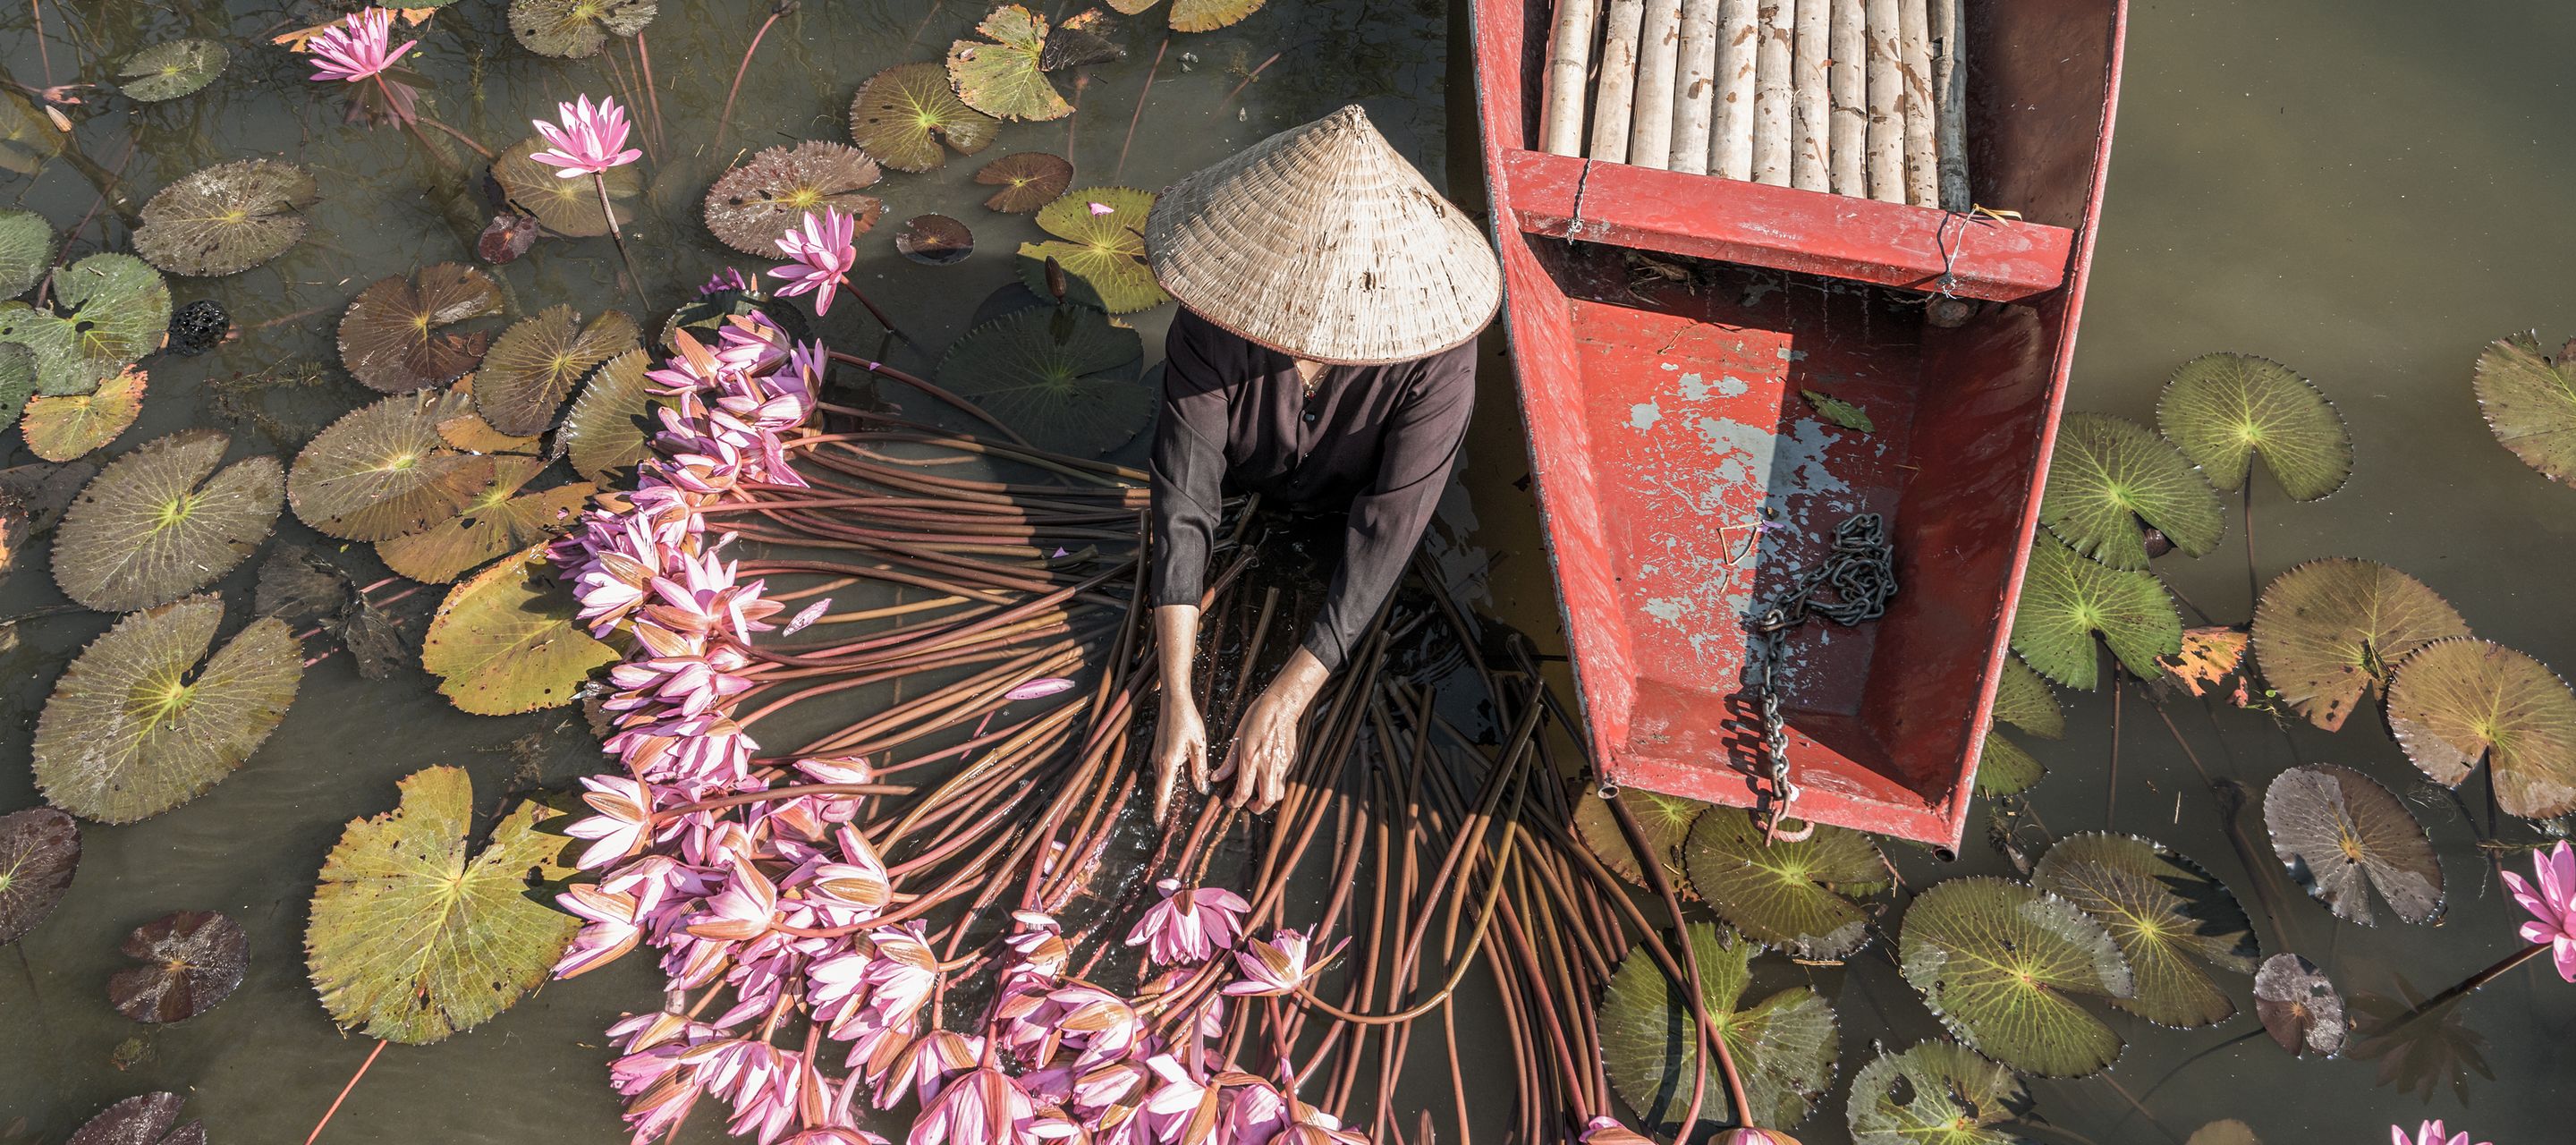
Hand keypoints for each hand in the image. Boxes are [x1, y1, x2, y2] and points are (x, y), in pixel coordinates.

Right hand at [1152, 692, 1209, 823]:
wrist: (1174, 701)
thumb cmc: (1187, 721)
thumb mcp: (1198, 746)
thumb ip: (1199, 769)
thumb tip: (1201, 788)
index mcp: (1168, 763)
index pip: (1162, 792)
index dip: (1160, 809)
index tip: (1159, 823)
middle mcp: (1159, 761)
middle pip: (1160, 788)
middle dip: (1163, 804)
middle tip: (1167, 820)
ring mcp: (1157, 755)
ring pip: (1162, 779)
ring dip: (1165, 792)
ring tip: (1170, 806)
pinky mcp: (1159, 749)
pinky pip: (1163, 770)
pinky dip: (1167, 780)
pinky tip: (1176, 782)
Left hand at [1223, 684, 1308, 812]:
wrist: (1281, 706)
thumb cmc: (1257, 718)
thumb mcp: (1237, 739)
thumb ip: (1229, 762)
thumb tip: (1217, 778)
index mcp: (1251, 759)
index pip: (1244, 792)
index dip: (1235, 802)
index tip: (1231, 801)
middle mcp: (1268, 765)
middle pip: (1267, 801)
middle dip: (1257, 808)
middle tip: (1248, 803)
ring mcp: (1282, 764)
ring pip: (1278, 793)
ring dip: (1267, 796)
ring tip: (1258, 788)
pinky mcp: (1291, 761)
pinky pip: (1283, 779)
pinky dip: (1274, 781)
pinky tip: (1267, 770)